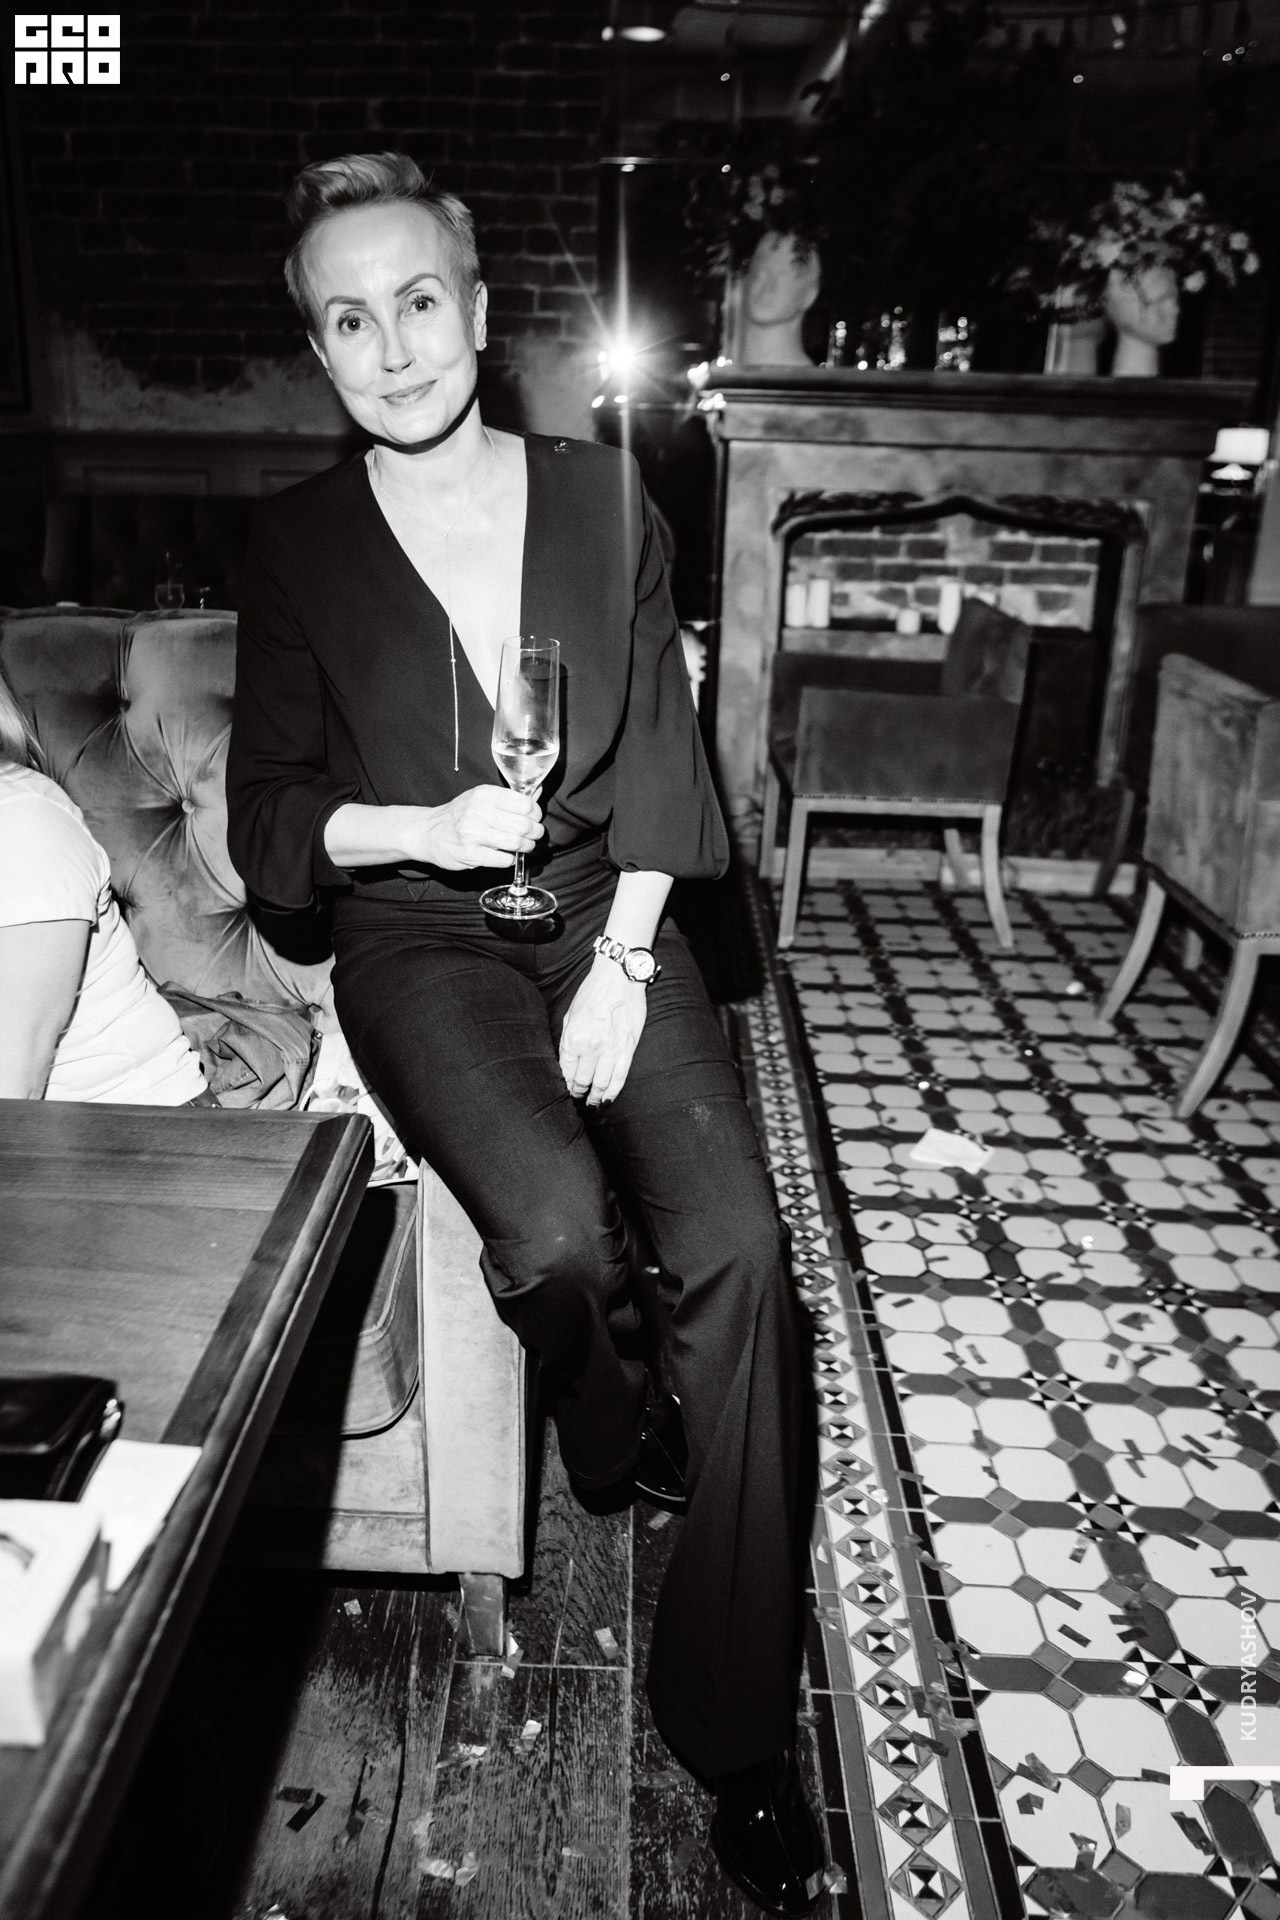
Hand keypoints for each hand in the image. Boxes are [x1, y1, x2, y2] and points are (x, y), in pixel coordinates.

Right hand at [407, 785, 542, 870]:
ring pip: (516, 843)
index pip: (524, 804)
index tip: (534, 817)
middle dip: (535, 832)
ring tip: (525, 845)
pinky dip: (510, 859)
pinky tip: (507, 855)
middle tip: (534, 834)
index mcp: (484, 795)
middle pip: (523, 825)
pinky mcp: (470, 854)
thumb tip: (536, 792)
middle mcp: (478, 812)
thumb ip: (509, 797)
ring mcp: (473, 834)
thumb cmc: (459, 814)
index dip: (535, 813)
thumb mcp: (481, 797)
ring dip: (526, 846)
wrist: (428, 831)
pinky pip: (503, 860)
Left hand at [559, 956, 647, 1105]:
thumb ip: (567, 1040)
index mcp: (573, 1038)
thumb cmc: (593, 993)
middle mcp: (590, 1047)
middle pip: (582, 1081)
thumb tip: (566, 1062)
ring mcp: (610, 1050)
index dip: (565, 1085)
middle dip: (578, 1093)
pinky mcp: (628, 1049)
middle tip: (578, 1098)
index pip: (566, 1072)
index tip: (566, 1090)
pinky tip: (608, 1099)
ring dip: (595, 1097)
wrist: (619, 977)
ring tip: (593, 1103)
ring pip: (601, 1085)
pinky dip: (613, 1092)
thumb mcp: (570, 1015)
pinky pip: (619, 1078)